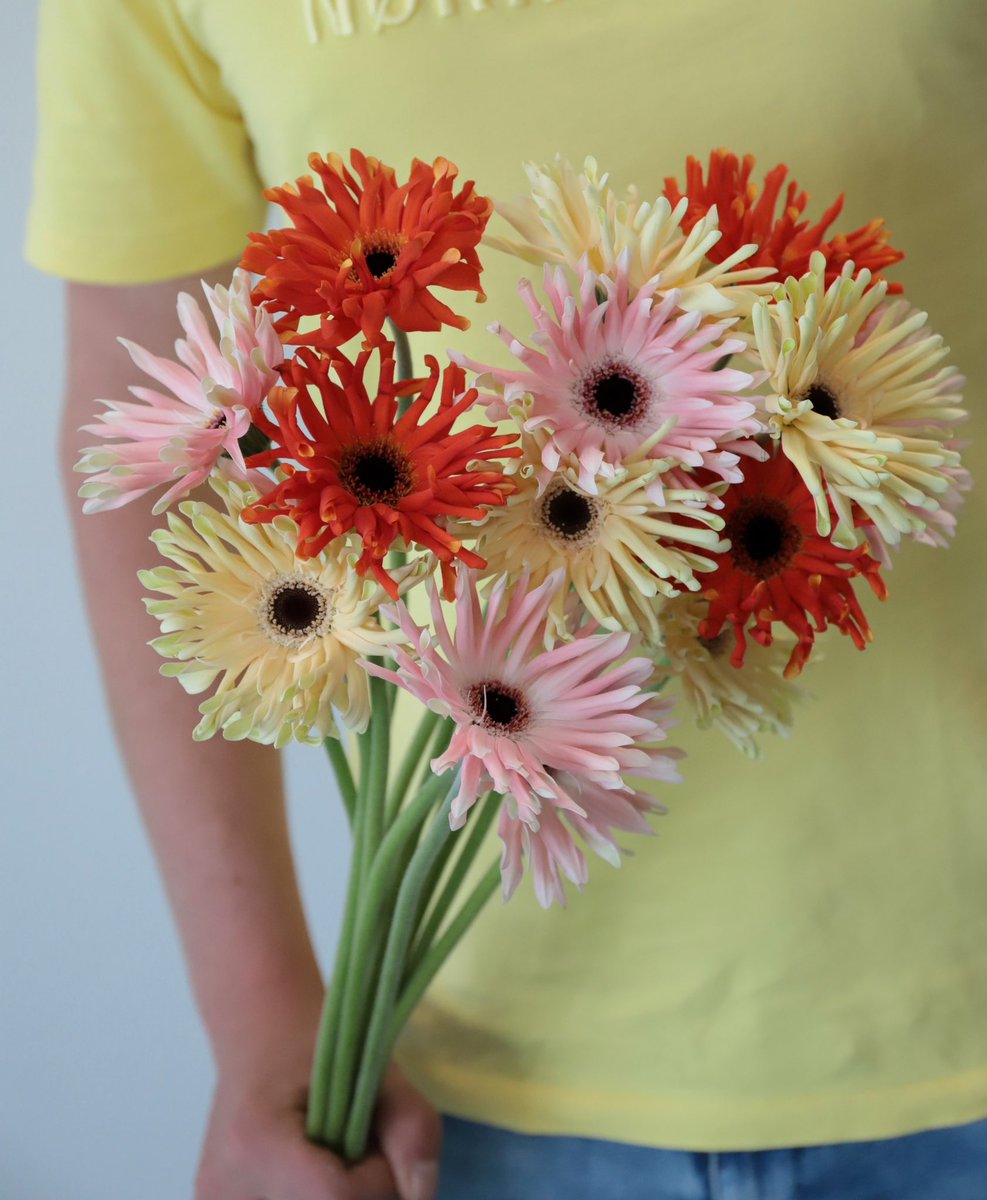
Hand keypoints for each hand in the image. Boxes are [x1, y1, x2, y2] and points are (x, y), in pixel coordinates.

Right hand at [195, 1058, 441, 1199]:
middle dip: (363, 1195)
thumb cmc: (315, 1044)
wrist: (256, 1033)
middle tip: (359, 1152)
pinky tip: (312, 1177)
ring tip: (333, 1163)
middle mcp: (227, 1189)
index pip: (338, 1198)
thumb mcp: (374, 1067)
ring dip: (342, 1199)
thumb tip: (421, 1197)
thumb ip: (411, 1129)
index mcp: (256, 1142)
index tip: (376, 1143)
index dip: (377, 1181)